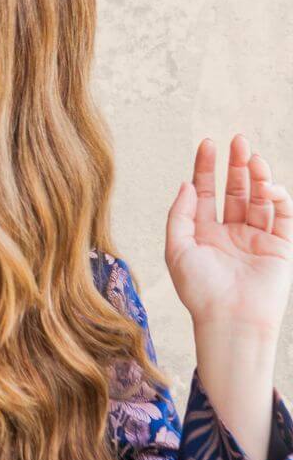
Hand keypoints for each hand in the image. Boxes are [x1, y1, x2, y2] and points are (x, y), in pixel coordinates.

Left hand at [164, 133, 292, 341]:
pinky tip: (268, 185)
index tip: (208, 143)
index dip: (206, 167)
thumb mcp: (177, 248)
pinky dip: (278, 198)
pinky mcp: (279, 247)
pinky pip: (282, 216)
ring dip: (258, 177)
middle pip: (235, 190)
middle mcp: (230, 232)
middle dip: (236, 165)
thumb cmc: (198, 289)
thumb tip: (186, 183)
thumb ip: (180, 214)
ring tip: (253, 158)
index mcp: (203, 232)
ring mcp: (255, 239)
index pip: (205, 191)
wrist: (229, 319)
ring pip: (259, 199)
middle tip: (238, 139)